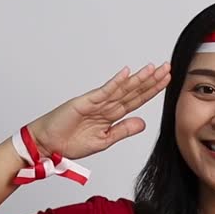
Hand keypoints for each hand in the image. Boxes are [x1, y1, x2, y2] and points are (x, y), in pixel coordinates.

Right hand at [25, 62, 170, 159]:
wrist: (47, 145)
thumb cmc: (69, 143)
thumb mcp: (104, 140)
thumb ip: (123, 130)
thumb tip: (143, 123)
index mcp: (111, 115)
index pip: (136, 100)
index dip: (151, 90)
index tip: (166, 81)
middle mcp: (106, 106)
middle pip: (133, 91)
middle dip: (150, 80)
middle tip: (167, 68)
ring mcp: (96, 102)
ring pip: (122, 89)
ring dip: (138, 79)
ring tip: (153, 69)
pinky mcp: (84, 102)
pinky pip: (103, 92)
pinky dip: (115, 82)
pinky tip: (127, 73)